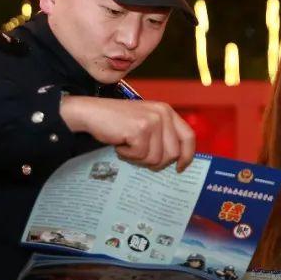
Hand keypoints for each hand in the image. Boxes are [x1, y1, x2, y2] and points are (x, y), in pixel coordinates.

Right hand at [60, 96, 194, 171]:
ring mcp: (152, 121)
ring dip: (139, 158)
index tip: (179, 168)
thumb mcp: (146, 123)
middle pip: (172, 153)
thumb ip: (162, 135)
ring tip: (128, 145)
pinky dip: (128, 155)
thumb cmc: (118, 122)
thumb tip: (177, 160)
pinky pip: (140, 156)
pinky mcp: (140, 130)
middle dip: (155, 161)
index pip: (188, 136)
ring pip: (156, 158)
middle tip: (138, 155)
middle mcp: (163, 114)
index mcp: (167, 111)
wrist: (92, 112)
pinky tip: (120, 143)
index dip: (187, 155)